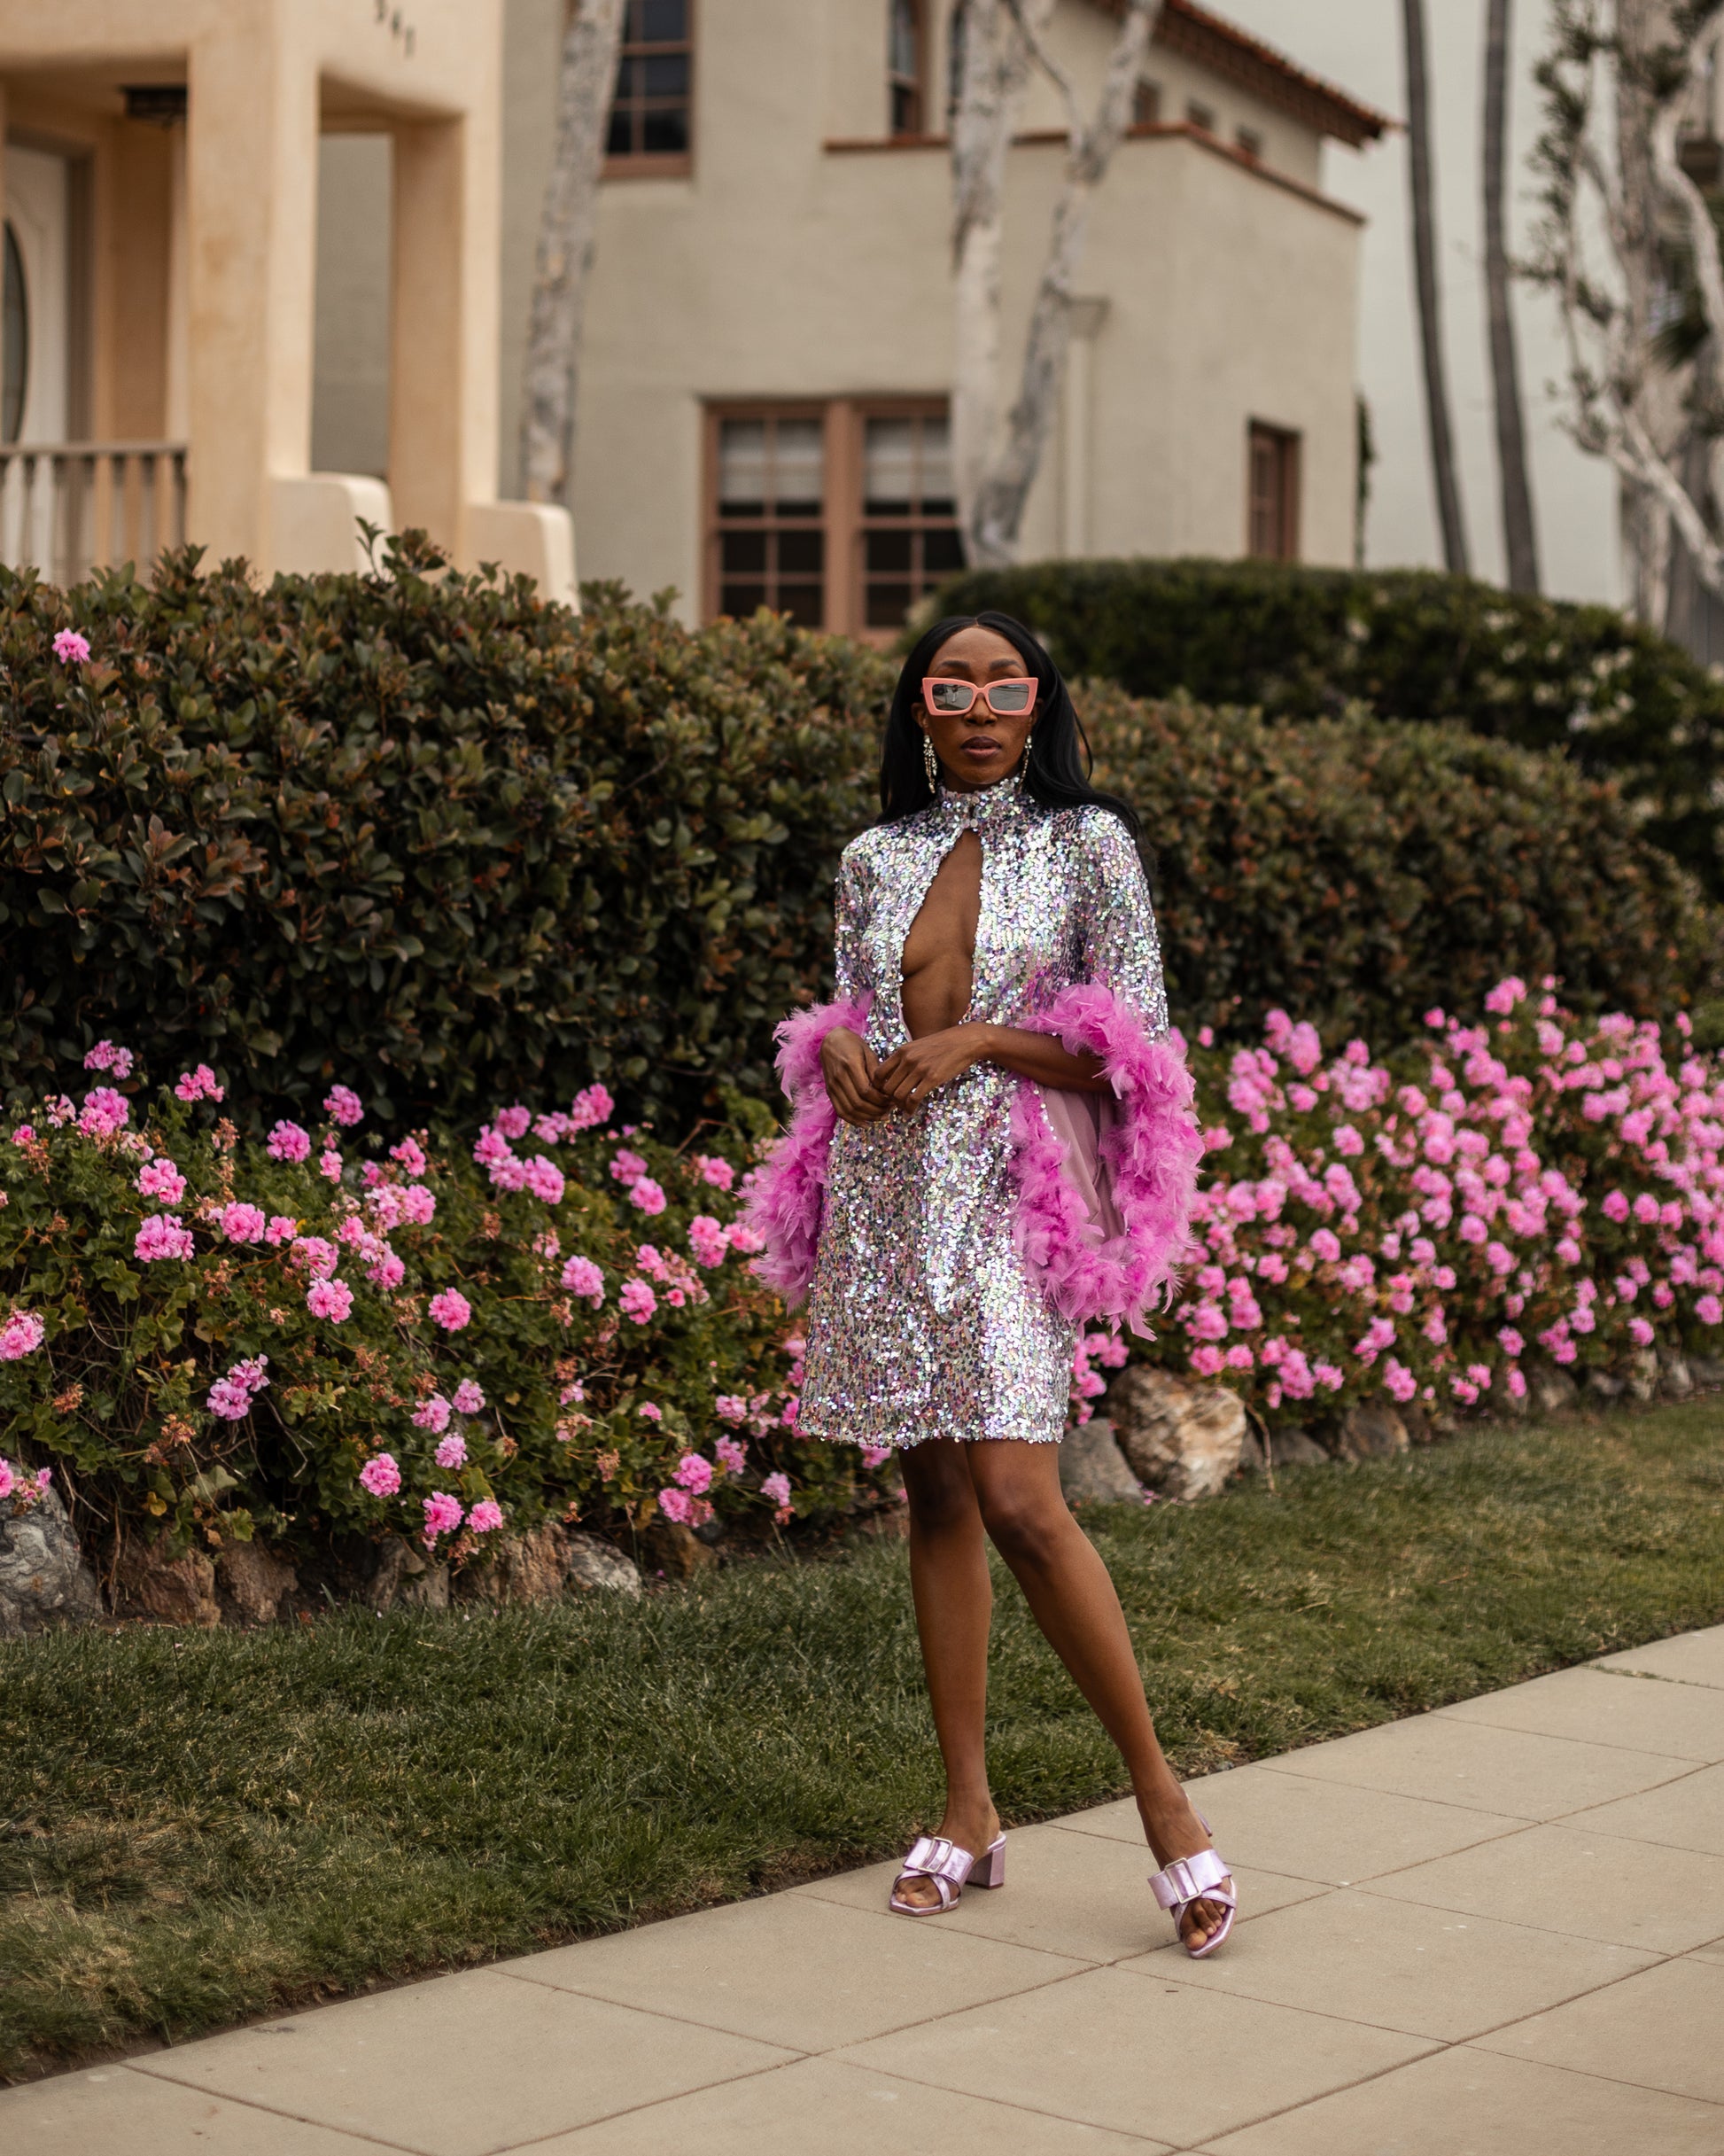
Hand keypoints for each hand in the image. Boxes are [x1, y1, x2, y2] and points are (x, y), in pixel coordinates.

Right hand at [822, 1027, 893, 1125]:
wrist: (830, 1040)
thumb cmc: (853, 1044)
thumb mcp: (868, 1052)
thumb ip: (876, 1071)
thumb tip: (885, 1091)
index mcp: (850, 1065)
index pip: (866, 1091)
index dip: (880, 1100)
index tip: (891, 1100)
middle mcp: (839, 1077)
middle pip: (858, 1103)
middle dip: (876, 1110)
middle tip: (889, 1109)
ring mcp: (832, 1086)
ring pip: (849, 1110)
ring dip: (867, 1117)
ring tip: (881, 1116)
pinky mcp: (829, 1091)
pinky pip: (840, 1111)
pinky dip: (853, 1120)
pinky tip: (865, 1123)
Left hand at [874, 1024, 992, 1108]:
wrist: (966, 1040)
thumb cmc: (944, 1044)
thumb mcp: (919, 1046)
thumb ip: (906, 1058)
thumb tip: (895, 1075)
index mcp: (902, 1051)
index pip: (878, 1074)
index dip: (879, 1087)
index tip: (887, 1093)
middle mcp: (907, 1059)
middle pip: (887, 1088)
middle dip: (889, 1099)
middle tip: (895, 1104)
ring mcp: (919, 1069)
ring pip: (898, 1096)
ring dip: (899, 1106)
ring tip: (904, 1108)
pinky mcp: (932, 1078)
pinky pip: (913, 1099)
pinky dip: (910, 1109)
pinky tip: (911, 1111)